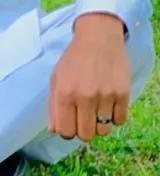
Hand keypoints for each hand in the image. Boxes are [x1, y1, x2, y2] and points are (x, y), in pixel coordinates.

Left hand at [48, 13, 129, 141]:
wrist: (98, 39)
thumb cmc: (74, 60)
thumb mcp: (56, 79)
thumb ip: (53, 106)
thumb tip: (53, 130)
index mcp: (64, 93)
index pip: (65, 131)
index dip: (67, 131)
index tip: (70, 125)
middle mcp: (84, 97)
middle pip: (86, 135)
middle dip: (83, 130)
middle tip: (83, 118)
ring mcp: (105, 96)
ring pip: (104, 130)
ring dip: (99, 125)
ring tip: (96, 110)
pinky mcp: (122, 94)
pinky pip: (120, 121)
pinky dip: (114, 117)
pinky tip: (108, 105)